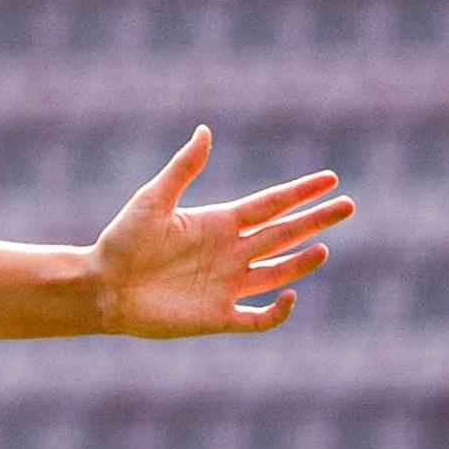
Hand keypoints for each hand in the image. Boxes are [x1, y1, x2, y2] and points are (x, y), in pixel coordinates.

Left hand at [90, 128, 351, 338]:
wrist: (100, 287)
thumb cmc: (121, 242)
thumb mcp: (153, 200)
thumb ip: (183, 169)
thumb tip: (204, 131)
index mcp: (218, 223)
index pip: (271, 205)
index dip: (300, 193)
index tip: (330, 179)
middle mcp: (229, 252)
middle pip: (284, 234)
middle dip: (315, 220)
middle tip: (348, 205)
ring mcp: (226, 285)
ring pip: (277, 272)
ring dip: (301, 262)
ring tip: (323, 247)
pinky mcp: (217, 316)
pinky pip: (257, 317)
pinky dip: (277, 312)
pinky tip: (289, 296)